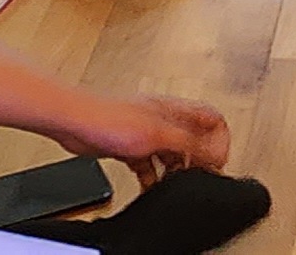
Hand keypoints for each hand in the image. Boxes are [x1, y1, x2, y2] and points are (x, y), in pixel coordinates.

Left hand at [55, 93, 231, 187]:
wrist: (75, 121)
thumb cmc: (108, 117)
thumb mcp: (157, 134)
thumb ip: (188, 143)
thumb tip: (213, 152)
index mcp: (174, 110)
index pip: (212, 118)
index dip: (220, 140)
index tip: (215, 162)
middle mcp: (163, 119)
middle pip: (193, 138)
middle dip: (198, 159)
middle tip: (197, 177)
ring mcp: (147, 133)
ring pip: (172, 153)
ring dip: (175, 170)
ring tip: (174, 184)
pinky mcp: (131, 146)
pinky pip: (150, 164)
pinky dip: (153, 177)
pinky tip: (151, 185)